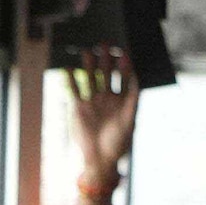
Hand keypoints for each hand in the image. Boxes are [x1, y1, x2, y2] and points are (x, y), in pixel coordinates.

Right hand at [69, 55, 143, 183]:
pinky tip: (68, 68)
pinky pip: (75, 90)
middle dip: (106, 60)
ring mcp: (93, 102)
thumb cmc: (118, 144)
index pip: (124, 79)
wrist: (100, 159)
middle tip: (105, 45)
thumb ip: (132, 103)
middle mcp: (108, 99)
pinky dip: (71, 80)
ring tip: (87, 52)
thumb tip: (137, 82)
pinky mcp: (80, 108)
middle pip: (107, 74)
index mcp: (122, 101)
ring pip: (91, 79)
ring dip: (89, 66)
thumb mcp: (129, 123)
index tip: (124, 55)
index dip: (124, 67)